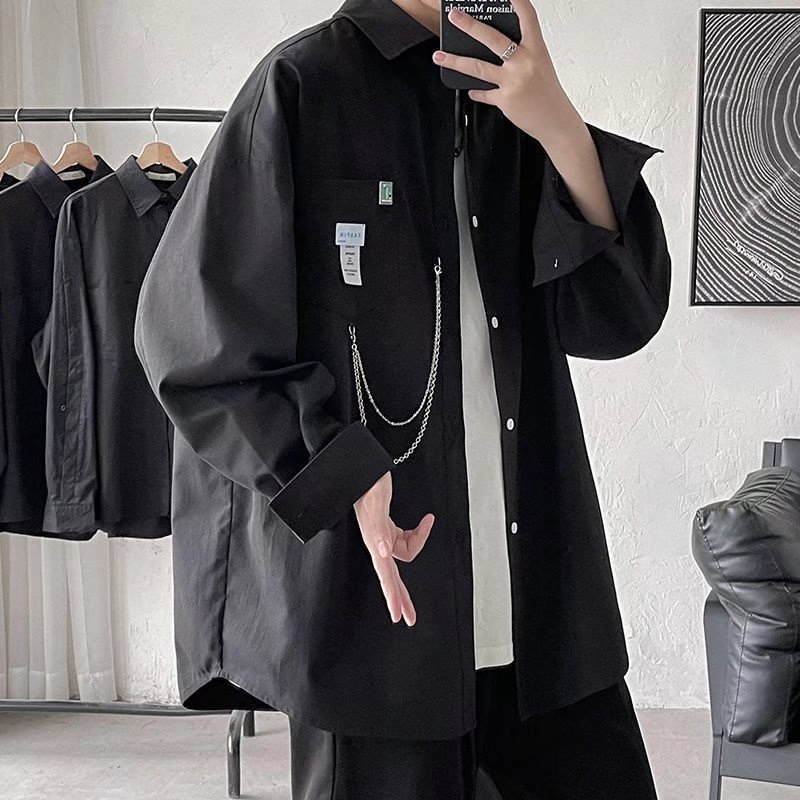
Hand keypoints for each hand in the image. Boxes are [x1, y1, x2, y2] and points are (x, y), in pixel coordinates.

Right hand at [353, 471, 434, 626]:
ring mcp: (381, 534)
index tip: (398, 615)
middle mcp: (377, 540)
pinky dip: (416, 532)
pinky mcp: (385, 526)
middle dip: (401, 596)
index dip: (392, 596)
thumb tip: (382, 551)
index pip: (386, 574)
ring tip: (427, 523)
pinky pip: (403, 538)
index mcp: (374, 540)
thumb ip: (377, 528)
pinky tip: (423, 523)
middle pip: (392, 576)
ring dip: (418, 542)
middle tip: (409, 617)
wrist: (361, 466)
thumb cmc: (366, 480)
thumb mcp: (374, 503)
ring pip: (402, 553)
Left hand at [432, 0, 585, 148]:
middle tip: (454, 16)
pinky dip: (477, 92)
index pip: (527, 16)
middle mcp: (524, 62)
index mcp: (536, 49)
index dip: (517, 0)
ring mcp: (512, 81)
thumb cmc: (548, 93)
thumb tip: (496, 49)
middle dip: (470, 25)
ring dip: (455, 61)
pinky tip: (472, 91)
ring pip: (477, 67)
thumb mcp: (540, 66)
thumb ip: (520, 55)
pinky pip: (484, 93)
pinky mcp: (504, 99)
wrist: (556, 122)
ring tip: (439, 56)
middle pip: (492, 38)